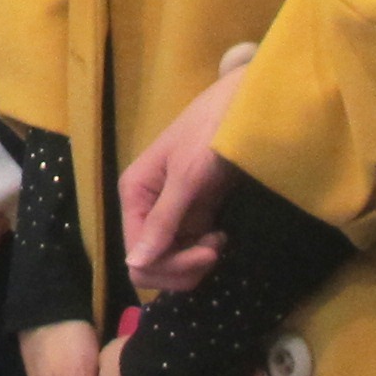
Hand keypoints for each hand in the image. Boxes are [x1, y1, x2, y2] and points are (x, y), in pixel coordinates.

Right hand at [121, 42, 256, 294]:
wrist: (242, 107)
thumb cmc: (211, 133)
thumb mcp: (187, 177)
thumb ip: (162, 221)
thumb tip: (134, 264)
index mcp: (134, 196)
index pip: (138, 257)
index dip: (170, 266)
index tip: (207, 254)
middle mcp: (145, 209)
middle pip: (151, 265)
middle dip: (182, 268)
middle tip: (215, 250)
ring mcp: (169, 214)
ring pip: (170, 263)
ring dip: (194, 263)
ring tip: (219, 241)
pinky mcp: (191, 215)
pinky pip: (187, 250)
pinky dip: (202, 253)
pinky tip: (220, 235)